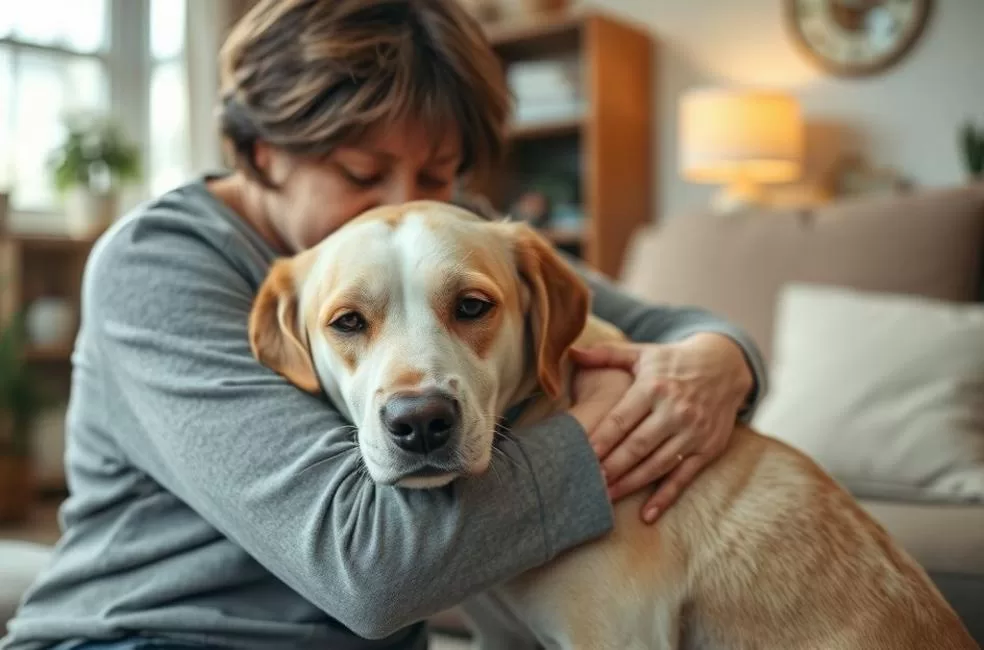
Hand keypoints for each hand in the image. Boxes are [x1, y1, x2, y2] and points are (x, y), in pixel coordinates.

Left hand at [569, 334, 753, 523]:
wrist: (725, 366)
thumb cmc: (673, 362)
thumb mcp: (643, 353)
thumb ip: (606, 355)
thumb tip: (572, 350)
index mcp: (653, 387)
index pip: (621, 419)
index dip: (601, 438)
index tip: (582, 454)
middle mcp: (674, 411)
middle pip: (637, 446)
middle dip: (612, 467)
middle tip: (589, 483)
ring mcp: (692, 432)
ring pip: (657, 465)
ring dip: (631, 484)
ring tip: (606, 498)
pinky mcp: (707, 449)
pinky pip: (683, 477)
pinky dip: (665, 498)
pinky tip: (647, 515)